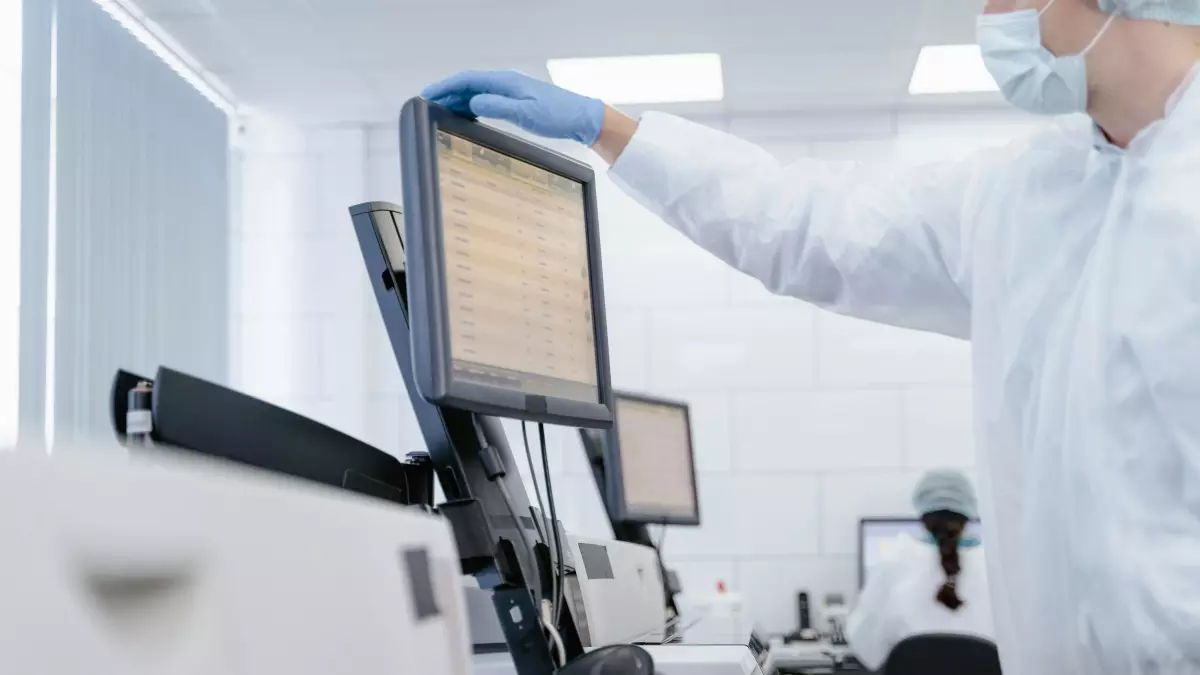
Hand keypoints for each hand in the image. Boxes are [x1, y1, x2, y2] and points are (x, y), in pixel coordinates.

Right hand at [421, 70, 605, 145]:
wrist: (581, 118)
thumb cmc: (558, 115)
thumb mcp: (524, 114)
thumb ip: (497, 107)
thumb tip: (472, 103)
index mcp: (505, 82)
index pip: (467, 80)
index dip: (444, 87)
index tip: (427, 95)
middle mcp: (507, 82)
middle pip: (468, 84)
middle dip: (446, 93)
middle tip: (428, 104)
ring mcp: (512, 90)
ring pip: (477, 91)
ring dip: (458, 99)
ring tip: (442, 110)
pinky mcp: (517, 100)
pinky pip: (487, 98)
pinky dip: (472, 105)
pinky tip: (468, 114)